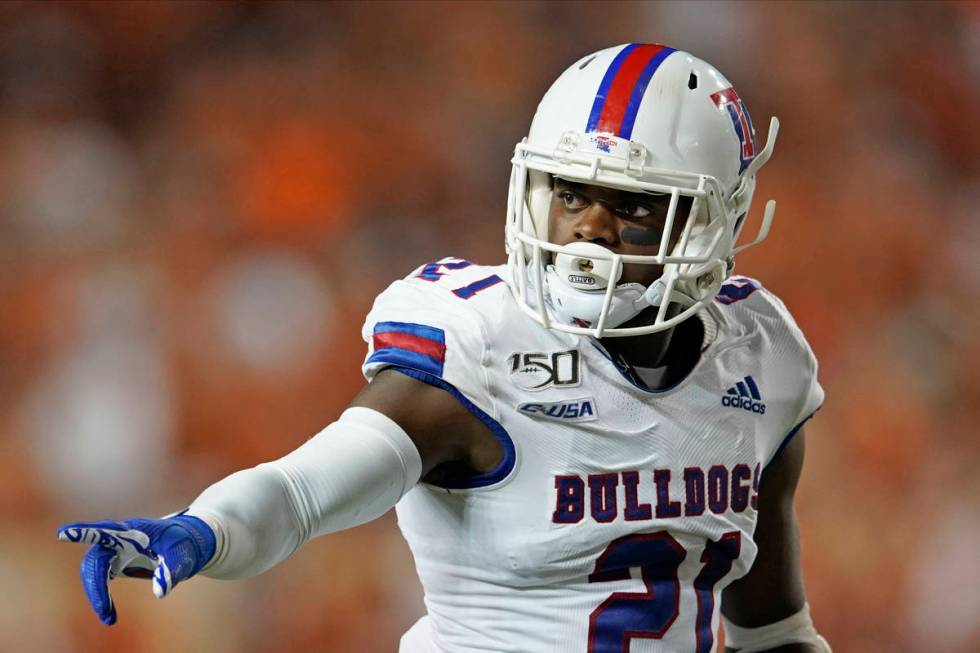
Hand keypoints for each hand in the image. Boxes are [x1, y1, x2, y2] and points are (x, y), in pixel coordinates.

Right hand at [56, 512, 215, 624]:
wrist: (186, 543)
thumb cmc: (183, 543)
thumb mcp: (183, 554)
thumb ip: (172, 570)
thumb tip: (159, 592)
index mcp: (134, 530)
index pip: (106, 530)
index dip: (84, 531)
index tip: (63, 533)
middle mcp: (119, 538)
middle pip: (95, 559)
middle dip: (95, 585)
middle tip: (105, 611)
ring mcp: (115, 550)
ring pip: (93, 571)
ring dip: (97, 594)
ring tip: (109, 618)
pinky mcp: (116, 562)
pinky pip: (99, 579)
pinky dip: (101, 596)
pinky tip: (109, 613)